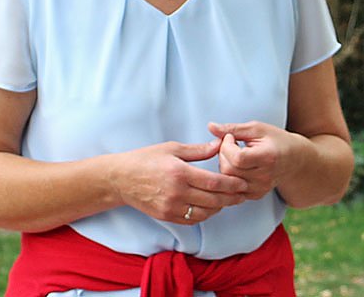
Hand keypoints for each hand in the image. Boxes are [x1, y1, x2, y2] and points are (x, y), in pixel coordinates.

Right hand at [107, 140, 248, 224]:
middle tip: (242, 194)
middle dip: (231, 198)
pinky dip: (204, 215)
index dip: (232, 184)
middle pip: (213, 200)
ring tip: (227, 199)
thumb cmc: (146, 159)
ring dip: (219, 207)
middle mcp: (176, 193)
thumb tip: (220, 144)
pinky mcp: (166, 216)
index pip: (214, 183)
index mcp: (180, 173)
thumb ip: (198, 150)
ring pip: (204, 213)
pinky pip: (192, 220)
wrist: (121, 179)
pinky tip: (210, 206)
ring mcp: (171, 207)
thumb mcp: (173, 148)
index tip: (243, 183)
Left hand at [207, 121, 299, 199]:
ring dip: (225, 164)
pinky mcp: (255, 195)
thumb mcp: (257, 129)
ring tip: (234, 154)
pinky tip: (237, 166)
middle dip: (223, 154)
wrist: (294, 159)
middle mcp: (264, 177)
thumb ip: (233, 128)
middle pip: (229, 169)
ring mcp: (259, 189)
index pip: (237, 158)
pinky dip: (229, 176)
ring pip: (227, 180)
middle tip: (230, 144)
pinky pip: (232, 188)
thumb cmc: (276, 140)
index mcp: (267, 158)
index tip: (231, 137)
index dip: (227, 146)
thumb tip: (211, 127)